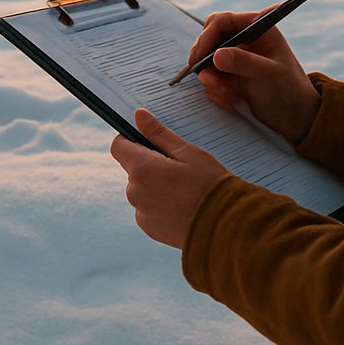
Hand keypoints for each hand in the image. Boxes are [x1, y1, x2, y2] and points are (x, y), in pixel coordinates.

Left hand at [109, 109, 227, 248]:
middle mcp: (135, 191)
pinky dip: (160, 205)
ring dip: (155, 186)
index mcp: (142, 168)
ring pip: (141, 190)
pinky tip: (182, 206)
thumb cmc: (208, 184)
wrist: (224, 225)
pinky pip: (148, 209)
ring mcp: (141, 212)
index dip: (131, 140)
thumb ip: (159, 134)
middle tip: (178, 169)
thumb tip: (139, 116)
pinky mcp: (149, 228)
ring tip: (184, 190)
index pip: (119, 146)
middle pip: (133, 169)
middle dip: (149, 165)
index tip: (148, 142)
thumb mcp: (188, 152)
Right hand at [191, 9, 320, 144]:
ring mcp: (236, 57)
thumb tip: (217, 55)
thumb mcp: (271, 74)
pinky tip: (232, 100)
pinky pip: (211, 78)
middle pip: (209, 39)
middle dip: (206, 60)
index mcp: (257, 27)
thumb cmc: (291, 89)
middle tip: (207, 79)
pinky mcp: (230, 75)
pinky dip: (216, 89)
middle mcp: (244, 38)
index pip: (223, 21)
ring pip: (208, 61)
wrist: (295, 117)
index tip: (198, 57)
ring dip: (212, 78)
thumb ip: (246, 63)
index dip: (207, 36)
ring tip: (228, 94)